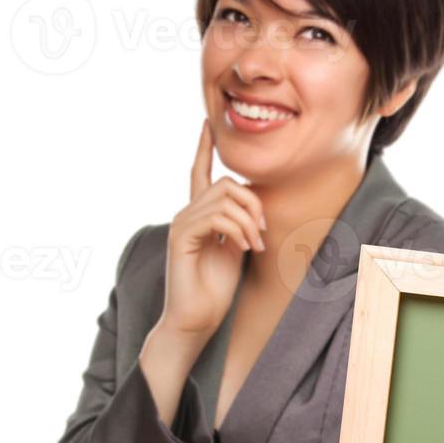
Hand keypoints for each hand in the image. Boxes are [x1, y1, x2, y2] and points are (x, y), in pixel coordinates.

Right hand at [157, 119, 267, 338]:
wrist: (197, 318)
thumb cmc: (217, 287)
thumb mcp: (237, 248)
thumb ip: (241, 224)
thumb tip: (253, 208)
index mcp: (200, 214)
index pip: (200, 172)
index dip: (203, 148)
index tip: (207, 124)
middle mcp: (187, 214)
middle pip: (227, 184)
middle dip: (254, 205)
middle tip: (262, 233)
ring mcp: (182, 224)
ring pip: (224, 199)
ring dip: (249, 222)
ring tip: (254, 246)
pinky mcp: (181, 237)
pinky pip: (216, 217)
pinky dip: (238, 230)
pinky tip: (244, 249)